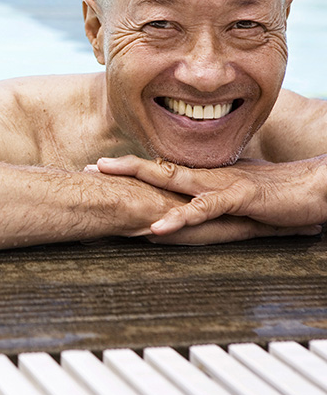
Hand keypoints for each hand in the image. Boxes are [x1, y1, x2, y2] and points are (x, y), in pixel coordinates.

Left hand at [94, 155, 325, 237]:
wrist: (310, 188)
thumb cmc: (273, 195)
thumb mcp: (234, 197)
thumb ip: (209, 201)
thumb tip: (185, 209)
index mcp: (205, 177)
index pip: (163, 169)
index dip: (133, 169)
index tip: (104, 170)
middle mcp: (207, 176)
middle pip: (158, 168)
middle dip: (123, 168)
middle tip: (90, 167)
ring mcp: (221, 184)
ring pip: (173, 179)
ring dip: (139, 178)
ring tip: (108, 179)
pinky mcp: (238, 196)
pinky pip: (204, 208)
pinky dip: (180, 218)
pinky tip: (159, 227)